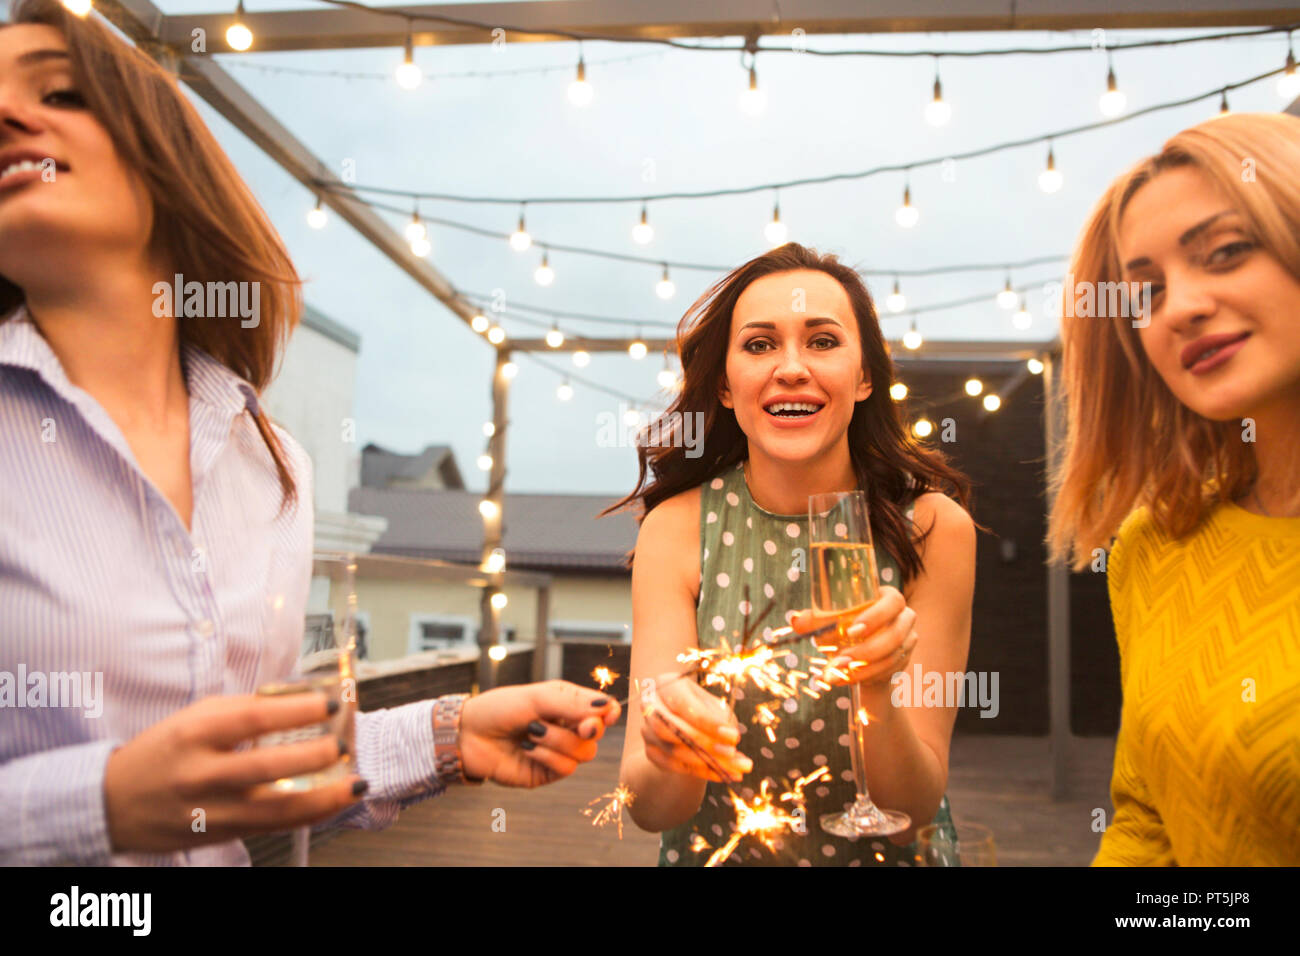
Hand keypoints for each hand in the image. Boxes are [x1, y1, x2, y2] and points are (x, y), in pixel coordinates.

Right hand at [103, 693, 364, 853]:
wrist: (112, 803)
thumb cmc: (162, 751)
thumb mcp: (194, 719)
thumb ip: (243, 710)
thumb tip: (300, 700)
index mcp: (195, 733)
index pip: (252, 718)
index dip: (296, 710)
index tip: (329, 703)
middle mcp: (202, 773)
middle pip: (266, 767)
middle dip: (313, 756)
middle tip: (343, 745)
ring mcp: (211, 810)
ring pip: (275, 809)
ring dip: (323, 796)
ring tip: (355, 781)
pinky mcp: (220, 834)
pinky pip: (272, 827)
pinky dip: (308, 815)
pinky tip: (334, 802)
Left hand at [457, 680, 621, 786]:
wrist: (467, 734)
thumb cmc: (499, 708)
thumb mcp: (537, 698)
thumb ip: (572, 704)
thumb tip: (607, 706)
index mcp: (566, 706)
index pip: (599, 710)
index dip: (609, 713)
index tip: (609, 714)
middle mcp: (564, 729)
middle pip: (597, 734)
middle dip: (591, 728)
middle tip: (582, 724)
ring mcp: (556, 753)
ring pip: (584, 753)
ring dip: (560, 741)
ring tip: (534, 731)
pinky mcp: (545, 774)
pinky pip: (565, 768)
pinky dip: (548, 756)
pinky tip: (528, 747)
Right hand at [638, 671, 751, 782]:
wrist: (684, 719)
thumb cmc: (702, 707)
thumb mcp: (714, 705)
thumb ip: (722, 719)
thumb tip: (731, 741)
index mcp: (666, 685)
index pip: (683, 705)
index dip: (708, 722)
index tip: (734, 736)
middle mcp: (650, 706)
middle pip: (671, 728)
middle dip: (703, 743)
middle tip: (731, 753)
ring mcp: (647, 730)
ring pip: (672, 751)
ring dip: (705, 762)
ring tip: (734, 769)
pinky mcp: (651, 751)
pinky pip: (673, 766)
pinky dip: (700, 772)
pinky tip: (722, 774)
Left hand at [790, 586, 918, 686]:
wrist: (860, 652)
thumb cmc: (844, 627)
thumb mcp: (830, 621)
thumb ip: (814, 620)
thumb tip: (796, 621)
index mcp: (888, 598)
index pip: (892, 602)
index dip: (875, 616)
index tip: (851, 630)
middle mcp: (904, 617)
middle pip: (895, 635)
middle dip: (866, 650)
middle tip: (840, 659)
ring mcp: (908, 640)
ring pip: (892, 658)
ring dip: (863, 668)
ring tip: (836, 672)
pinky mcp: (904, 661)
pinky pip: (889, 672)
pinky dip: (865, 677)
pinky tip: (843, 678)